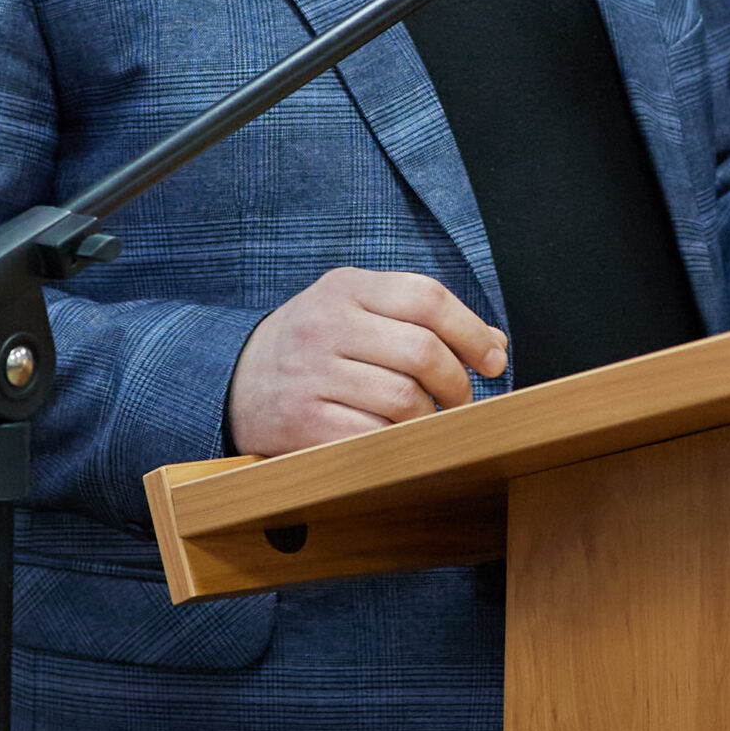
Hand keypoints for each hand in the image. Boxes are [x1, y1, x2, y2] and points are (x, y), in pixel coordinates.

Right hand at [226, 267, 508, 458]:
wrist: (233, 381)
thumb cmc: (316, 346)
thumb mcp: (358, 312)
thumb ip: (422, 320)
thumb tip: (495, 345)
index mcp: (345, 288)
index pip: (427, 298)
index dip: (472, 332)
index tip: (494, 361)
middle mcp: (325, 325)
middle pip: (422, 351)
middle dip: (458, 383)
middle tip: (462, 400)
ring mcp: (311, 374)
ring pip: (404, 399)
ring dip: (431, 417)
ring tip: (429, 419)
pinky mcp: (302, 422)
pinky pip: (374, 437)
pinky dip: (400, 442)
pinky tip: (399, 438)